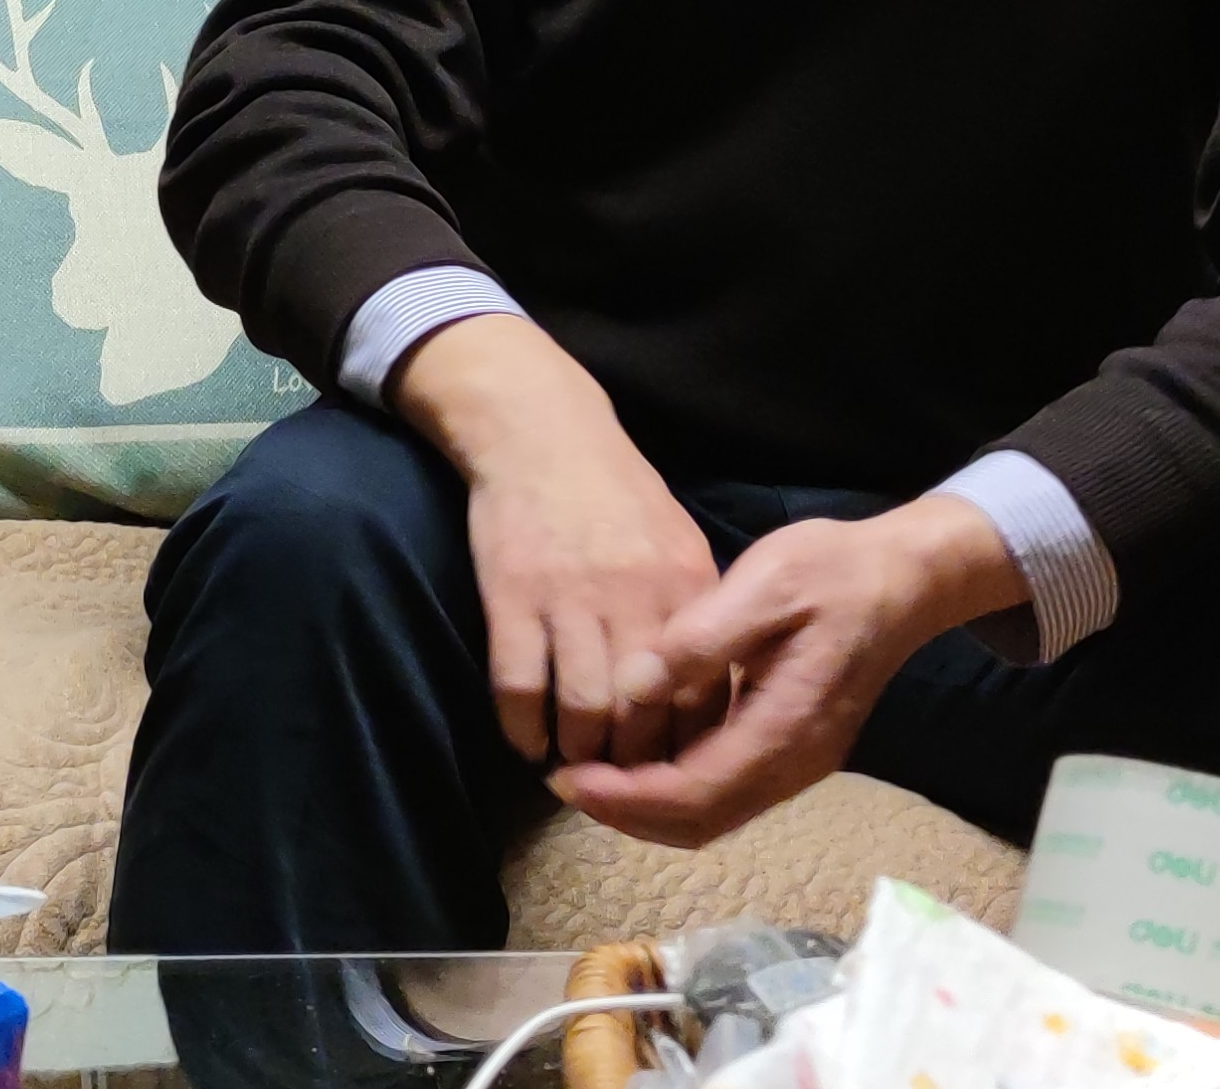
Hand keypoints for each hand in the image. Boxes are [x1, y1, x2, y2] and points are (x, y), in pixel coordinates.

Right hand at [394, 315, 722, 767]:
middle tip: (622, 788)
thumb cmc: (614, 492)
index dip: (688, 747)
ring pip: (582, 709)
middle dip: (632, 765)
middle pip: (641, 714)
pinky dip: (523, 729)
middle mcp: (632, 598)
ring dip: (578, 755)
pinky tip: (528, 742)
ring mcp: (567, 599)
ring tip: (575, 771)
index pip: (700, 694)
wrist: (540, 432)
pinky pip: (519, 685)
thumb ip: (695, 615)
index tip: (675, 773)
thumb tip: (708, 693)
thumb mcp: (677, 543)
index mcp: (685, 586)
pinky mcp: (511, 597)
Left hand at [552, 496, 1023, 847]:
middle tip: (563, 782)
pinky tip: (639, 753)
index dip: (625, 798)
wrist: (904, 577)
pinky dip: (674, 787)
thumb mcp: (766, 583)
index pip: (694, 795)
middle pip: (699, 822)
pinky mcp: (791, 747)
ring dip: (647, 805)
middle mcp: (793, 764)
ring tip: (589, 772)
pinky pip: (726, 789)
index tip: (567, 777)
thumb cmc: (832, 571)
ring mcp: (796, 761)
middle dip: (626, 813)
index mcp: (785, 729)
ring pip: (712, 814)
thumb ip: (701, 640)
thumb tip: (635, 687)